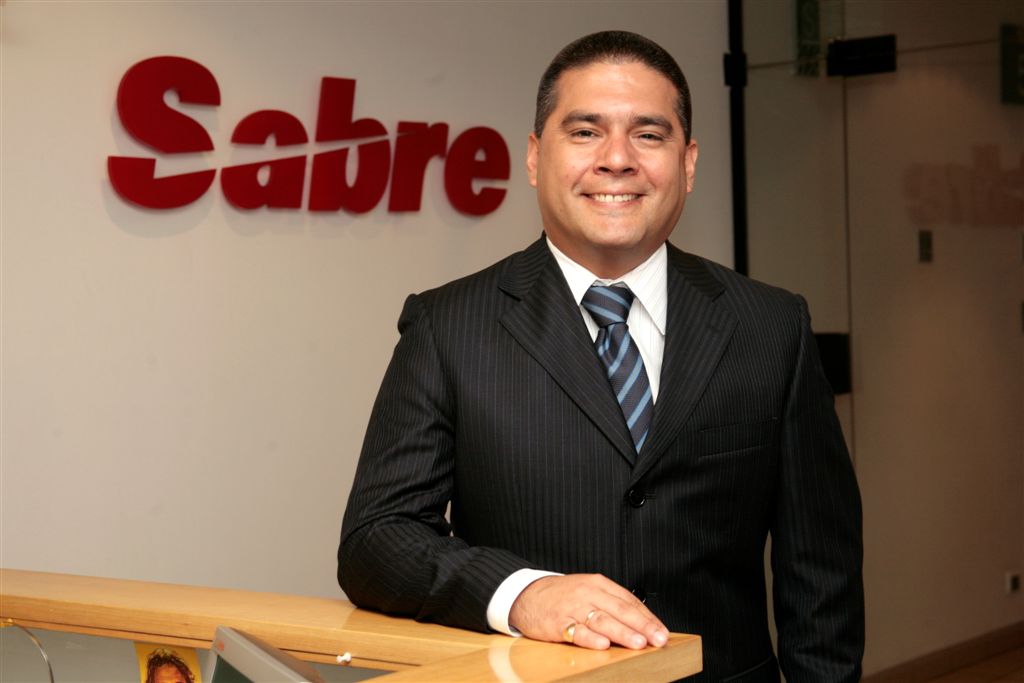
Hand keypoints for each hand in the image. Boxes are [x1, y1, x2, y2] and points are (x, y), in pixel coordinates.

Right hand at [508, 574, 668, 649]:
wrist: (526, 595)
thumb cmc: (563, 595)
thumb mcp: (588, 591)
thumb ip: (611, 603)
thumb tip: (641, 622)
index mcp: (598, 584)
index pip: (629, 601)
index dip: (648, 617)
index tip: (662, 631)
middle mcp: (588, 593)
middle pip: (619, 610)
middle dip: (642, 626)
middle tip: (658, 638)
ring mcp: (572, 607)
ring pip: (602, 620)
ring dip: (622, 632)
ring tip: (638, 643)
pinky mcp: (558, 622)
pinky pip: (576, 631)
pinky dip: (590, 638)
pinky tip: (602, 644)